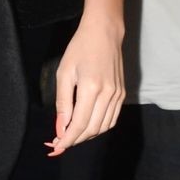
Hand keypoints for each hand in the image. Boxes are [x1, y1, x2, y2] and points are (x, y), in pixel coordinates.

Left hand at [47, 17, 124, 155]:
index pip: (80, 124)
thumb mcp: (64, 73)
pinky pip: (111, 119)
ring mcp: (118, 95)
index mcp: (91, 88)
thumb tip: (60, 127)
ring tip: (71, 136)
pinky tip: (86, 127)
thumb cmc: (79, 49)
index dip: (68, 138)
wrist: (104, 33)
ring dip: (87, 136)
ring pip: (103, 127)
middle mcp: (108, 94)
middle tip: (60, 143)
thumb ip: (63, 103)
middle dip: (75, 140)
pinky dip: (98, 127)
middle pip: (92, 129)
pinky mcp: (122, 94)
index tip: (57, 146)